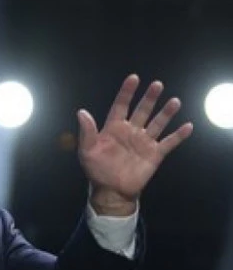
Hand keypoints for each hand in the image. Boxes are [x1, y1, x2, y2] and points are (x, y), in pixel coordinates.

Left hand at [77, 74, 192, 214]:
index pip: (121, 105)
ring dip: (166, 112)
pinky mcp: (155, 154)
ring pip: (157, 123)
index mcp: (114, 127)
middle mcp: (131, 131)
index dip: (127, 92)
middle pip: (142, 111)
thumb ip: (87, 132)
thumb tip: (81, 112)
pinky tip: (187, 126)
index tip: (134, 78)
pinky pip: (169, 142)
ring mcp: (144, 142)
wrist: (111, 190)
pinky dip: (179, 135)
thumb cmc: (96, 169)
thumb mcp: (87, 150)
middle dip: (149, 98)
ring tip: (175, 101)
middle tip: (157, 84)